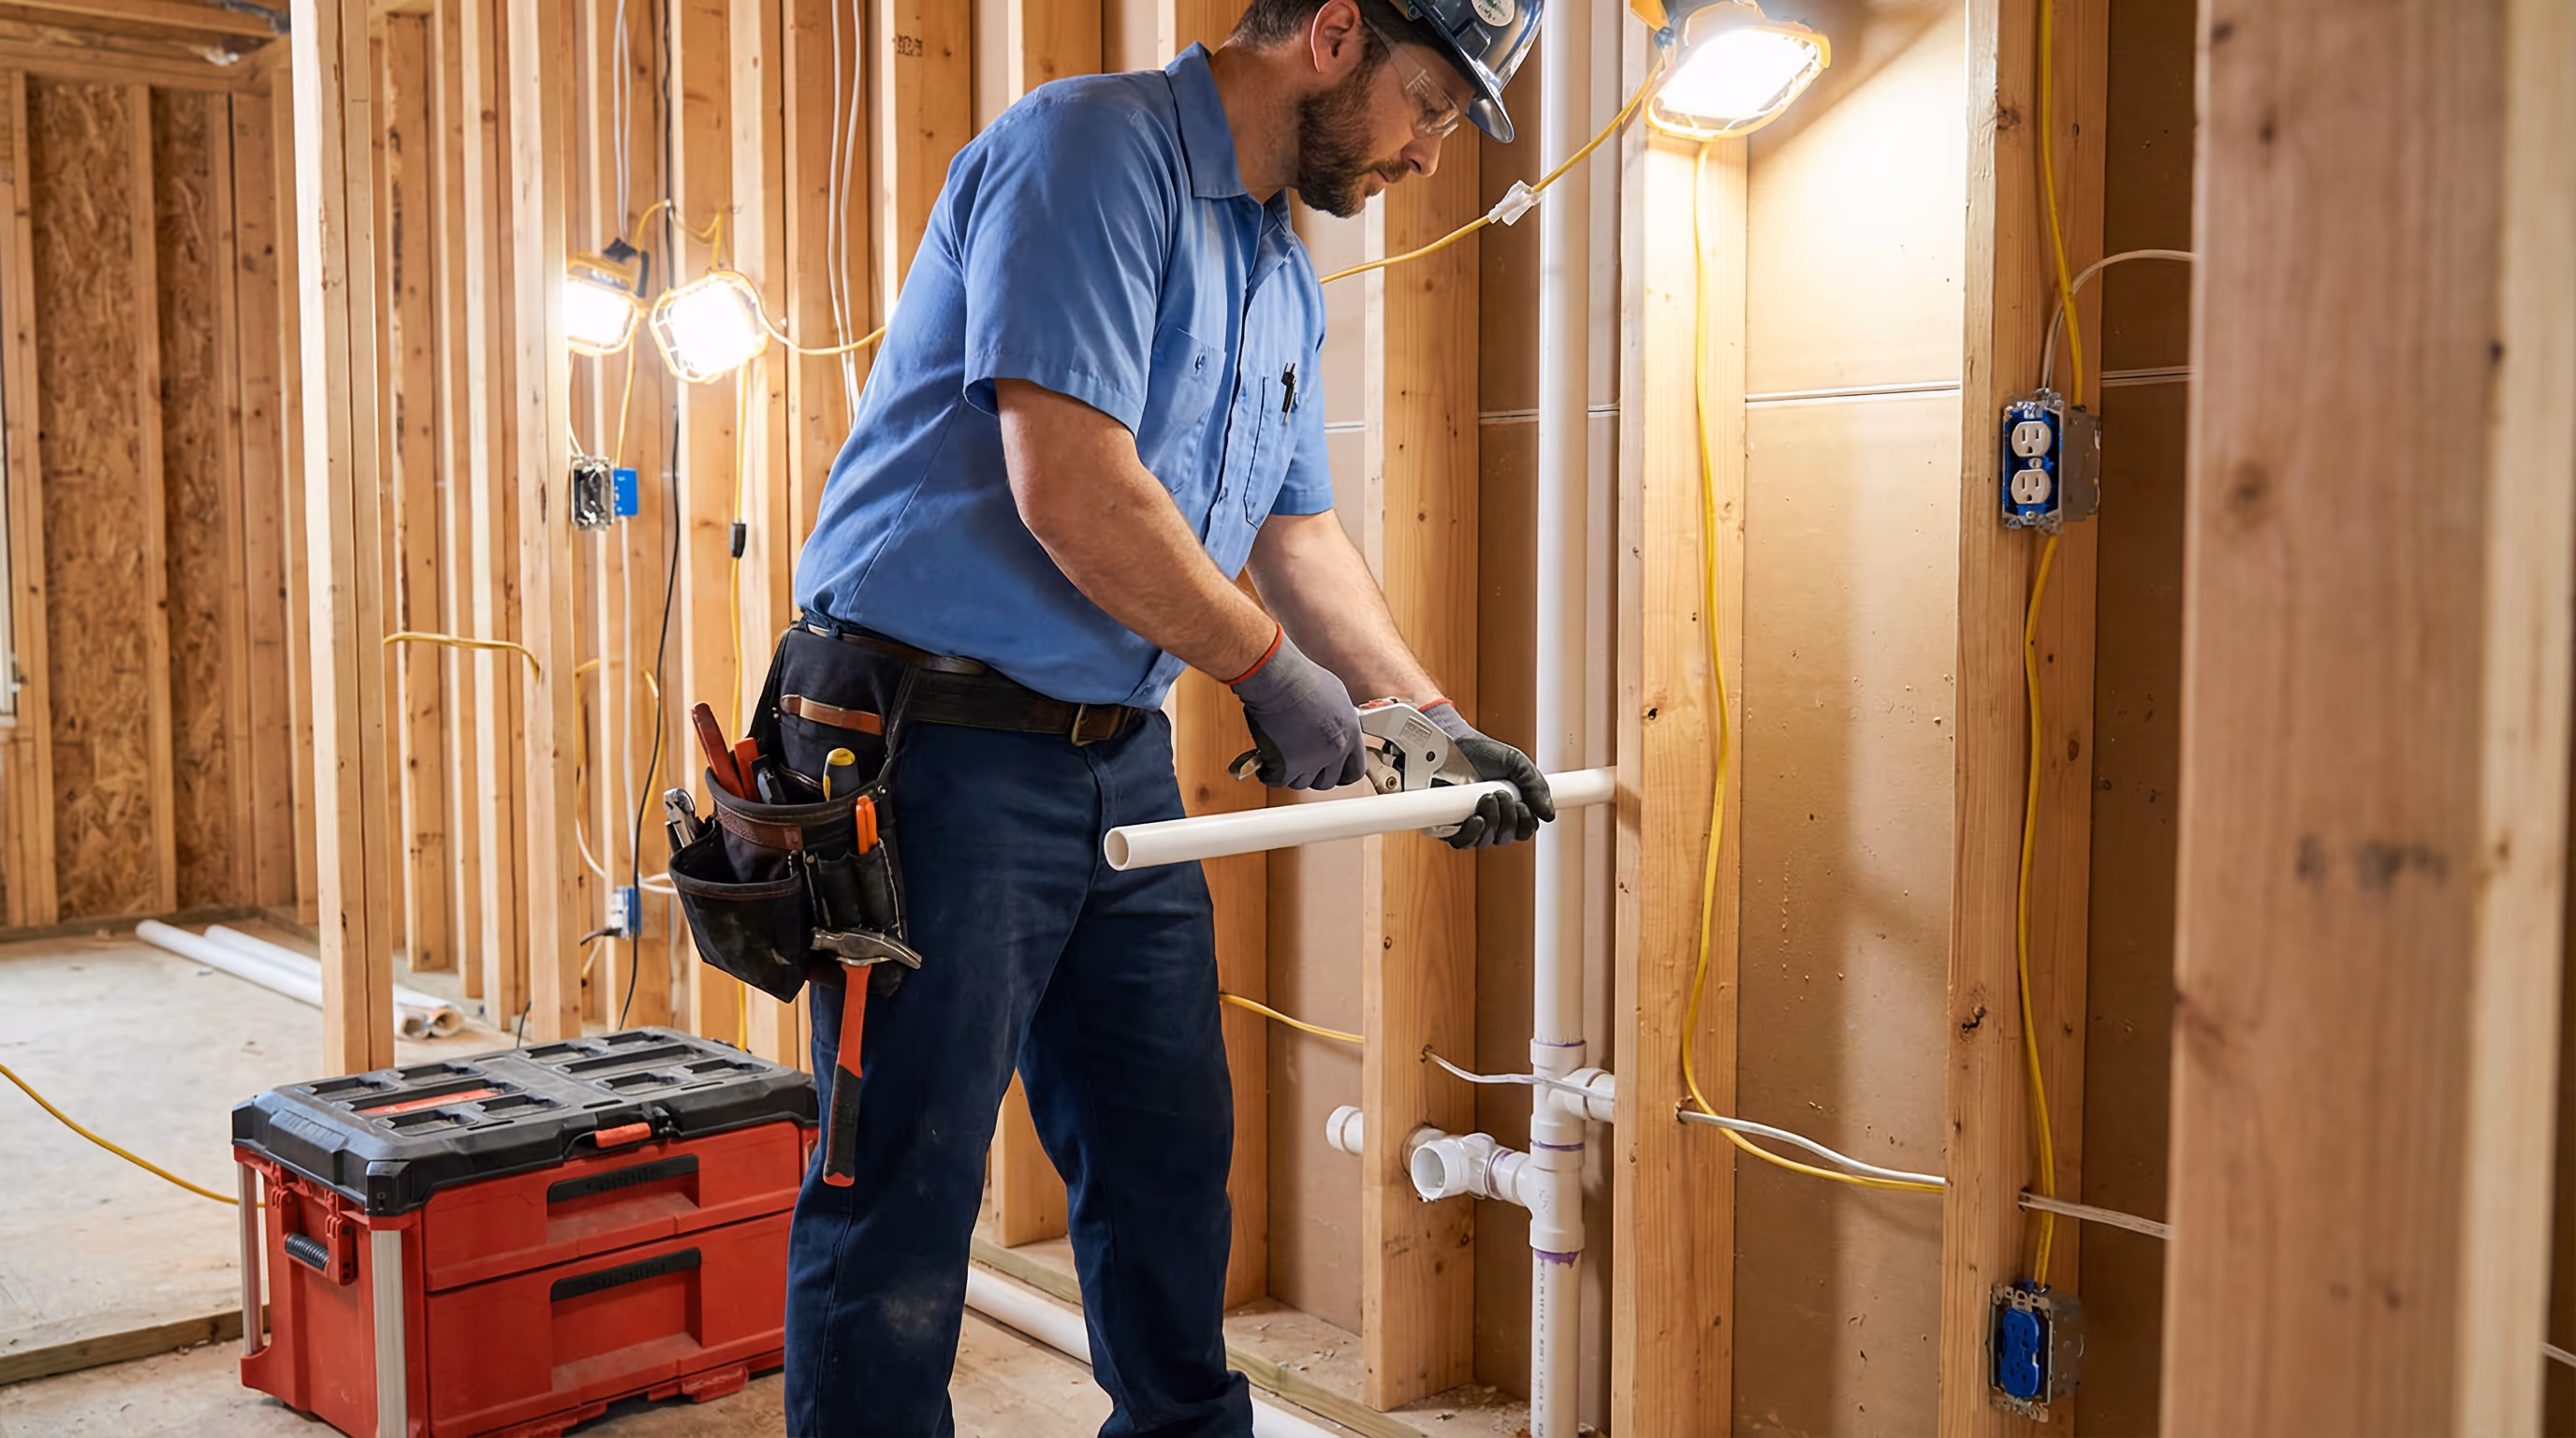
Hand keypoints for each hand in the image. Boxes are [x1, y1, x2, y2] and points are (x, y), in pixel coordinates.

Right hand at [1228, 627, 1364, 790]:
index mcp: (1349, 732)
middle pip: (1328, 781)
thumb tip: (1336, 729)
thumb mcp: (1335, 695)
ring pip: (1302, 782)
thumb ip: (1339, 720)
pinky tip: (1266, 761)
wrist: (1277, 678)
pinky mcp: (1286, 765)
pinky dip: (1269, 773)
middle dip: (1315, 775)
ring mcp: (1311, 760)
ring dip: (1291, 773)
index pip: (1356, 769)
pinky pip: (1278, 781)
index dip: (1342, 772)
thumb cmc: (1300, 678)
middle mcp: (1334, 749)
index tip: (1333, 771)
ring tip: (1282, 756)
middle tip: (1302, 763)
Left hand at [1425, 701, 1554, 848]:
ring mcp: (1470, 823)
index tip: (1522, 804)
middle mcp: (1491, 819)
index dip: (1526, 824)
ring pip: (1487, 841)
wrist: (1453, 743)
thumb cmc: (1482, 752)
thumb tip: (1549, 816)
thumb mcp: (1517, 764)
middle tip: (1501, 794)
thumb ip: (1536, 788)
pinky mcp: (1448, 825)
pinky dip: (1472, 833)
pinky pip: (1463, 842)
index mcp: (1510, 808)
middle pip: (1507, 838)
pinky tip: (1477, 818)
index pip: (1524, 831)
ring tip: (1487, 797)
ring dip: (1492, 821)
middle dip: (1508, 818)